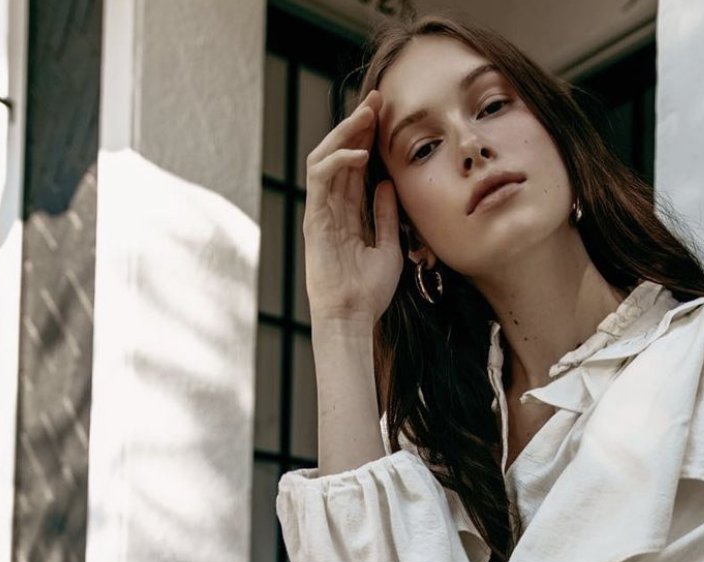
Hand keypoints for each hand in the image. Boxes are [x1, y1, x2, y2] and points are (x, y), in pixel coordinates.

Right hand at [303, 87, 402, 327]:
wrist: (352, 318)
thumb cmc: (369, 292)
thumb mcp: (390, 248)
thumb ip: (386, 215)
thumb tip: (386, 183)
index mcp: (348, 214)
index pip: (356, 167)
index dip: (369, 140)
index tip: (387, 116)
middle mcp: (332, 208)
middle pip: (340, 155)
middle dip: (357, 125)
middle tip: (377, 100)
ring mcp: (320, 211)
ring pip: (325, 158)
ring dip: (345, 134)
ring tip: (366, 115)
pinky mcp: (314, 218)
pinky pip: (320, 179)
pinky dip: (339, 162)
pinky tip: (359, 153)